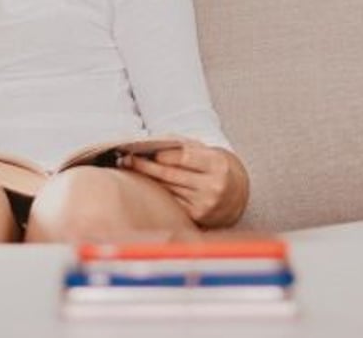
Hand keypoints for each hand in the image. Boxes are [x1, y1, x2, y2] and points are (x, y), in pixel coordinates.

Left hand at [120, 142, 249, 228]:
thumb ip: (184, 148)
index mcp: (217, 165)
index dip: (162, 155)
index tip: (145, 151)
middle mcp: (213, 186)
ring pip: (167, 189)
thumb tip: (151, 145)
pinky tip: (145, 186)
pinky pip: (171, 202)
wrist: (236, 193)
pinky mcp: (197, 217)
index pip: (183, 157)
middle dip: (145, 166)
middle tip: (126, 160)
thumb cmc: (215, 167)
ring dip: (147, 180)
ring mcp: (205, 204)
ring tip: (130, 169)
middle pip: (171, 175)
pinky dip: (157, 193)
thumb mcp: (207, 153)